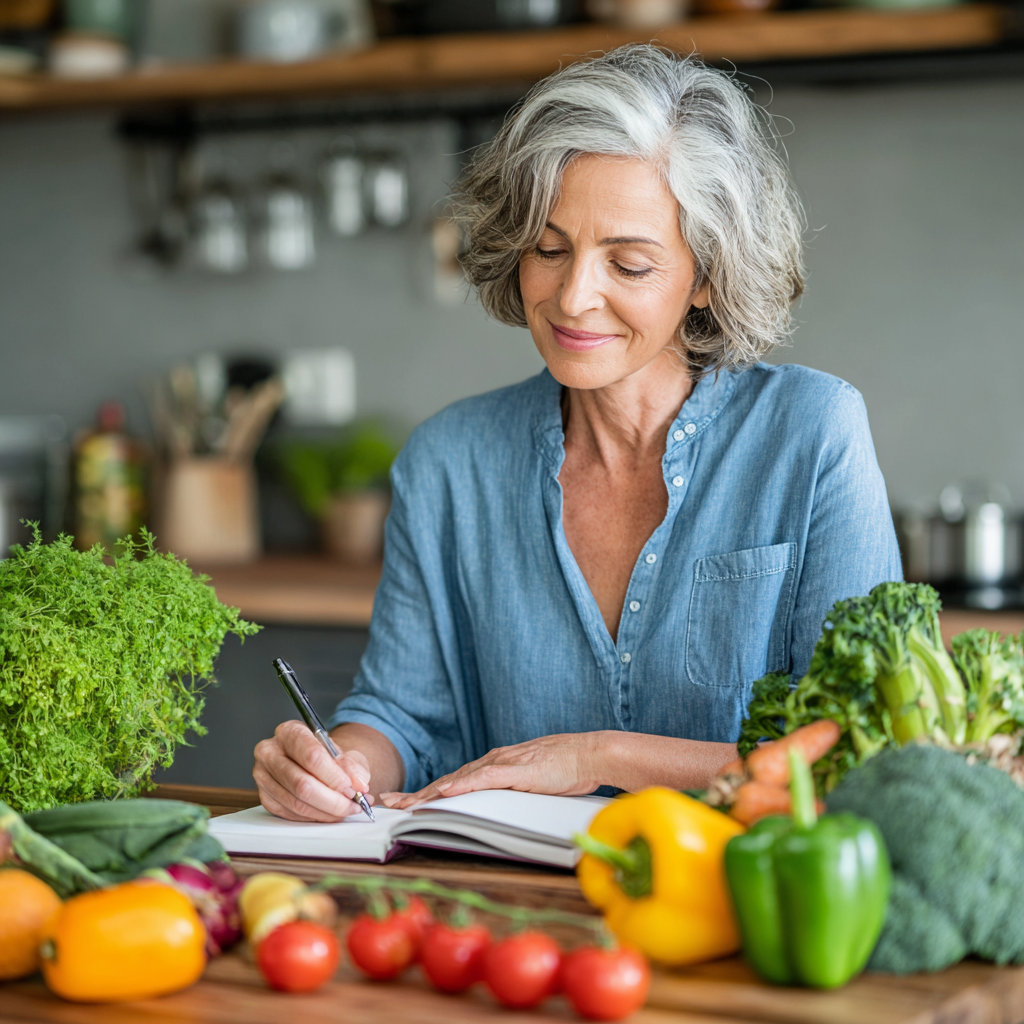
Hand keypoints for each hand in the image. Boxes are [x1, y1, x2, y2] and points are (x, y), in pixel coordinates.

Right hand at [253, 719, 373, 821]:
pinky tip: (330, 812)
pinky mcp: (266, 797)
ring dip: (327, 811)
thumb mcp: (343, 752)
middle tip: (354, 803)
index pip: (311, 756)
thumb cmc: (326, 754)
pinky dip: (316, 817)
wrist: (313, 761)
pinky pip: (292, 814)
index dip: (334, 777)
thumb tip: (359, 783)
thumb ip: (352, 766)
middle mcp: (270, 752)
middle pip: (302, 784)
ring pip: (297, 803)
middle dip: (333, 799)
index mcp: (289, 732)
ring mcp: (264, 776)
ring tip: (347, 809)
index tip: (352, 788)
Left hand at [380, 732, 607, 809]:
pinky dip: (463, 786)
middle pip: (447, 782)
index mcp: (493, 766)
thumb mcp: (528, 785)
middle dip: (416, 795)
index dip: (424, 794)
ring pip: (459, 781)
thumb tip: (489, 811)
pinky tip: (445, 793)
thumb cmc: (564, 770)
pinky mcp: (518, 771)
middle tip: (387, 804)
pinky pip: (485, 779)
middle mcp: (492, 762)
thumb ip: (508, 794)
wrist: (588, 753)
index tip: (400, 803)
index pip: (452, 783)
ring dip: (430, 793)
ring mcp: (504, 765)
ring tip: (406, 805)